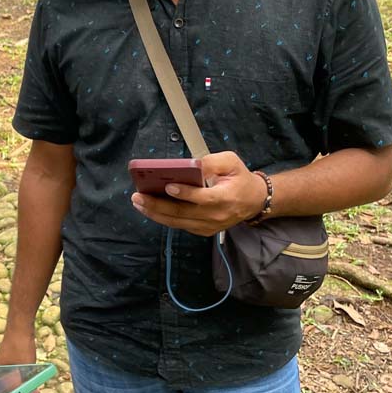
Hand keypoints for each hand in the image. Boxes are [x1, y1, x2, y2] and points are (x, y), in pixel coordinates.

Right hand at [0, 324, 39, 392]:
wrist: (20, 325)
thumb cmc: (20, 346)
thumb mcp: (22, 368)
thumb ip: (21, 383)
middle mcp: (0, 370)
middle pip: (9, 389)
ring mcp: (6, 364)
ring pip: (14, 382)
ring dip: (25, 389)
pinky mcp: (11, 359)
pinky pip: (17, 375)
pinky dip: (25, 381)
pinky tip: (35, 384)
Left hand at [130, 151, 266, 236]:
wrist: (253, 201)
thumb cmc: (239, 178)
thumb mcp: (231, 162)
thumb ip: (212, 162)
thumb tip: (191, 164)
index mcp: (225, 198)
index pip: (203, 198)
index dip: (185, 194)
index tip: (168, 186)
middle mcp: (216, 216)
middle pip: (183, 213)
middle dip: (157, 205)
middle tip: (138, 196)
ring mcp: (209, 226)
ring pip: (178, 222)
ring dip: (155, 213)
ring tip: (138, 202)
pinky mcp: (203, 230)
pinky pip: (180, 225)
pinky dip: (164, 218)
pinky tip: (149, 208)